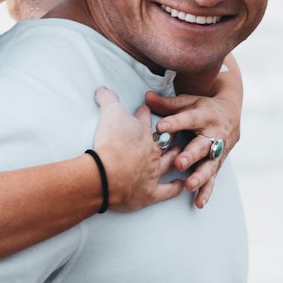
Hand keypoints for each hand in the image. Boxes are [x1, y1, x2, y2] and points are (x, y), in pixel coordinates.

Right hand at [92, 87, 184, 211]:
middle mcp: (151, 151)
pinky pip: (168, 191)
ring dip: (174, 158)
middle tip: (173, 132)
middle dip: (169, 136)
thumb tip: (102, 88)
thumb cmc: (111, 142)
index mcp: (141, 133)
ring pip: (168, 162)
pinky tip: (181, 185)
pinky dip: (175, 188)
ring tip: (180, 153)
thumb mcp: (108, 114)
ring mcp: (152, 172)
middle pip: (163, 141)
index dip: (144, 113)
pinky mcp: (150, 193)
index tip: (146, 109)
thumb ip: (106, 100)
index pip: (144, 119)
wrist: (108, 173)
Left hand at [145, 87, 239, 207]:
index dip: (174, 123)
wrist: (230, 114)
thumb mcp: (188, 102)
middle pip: (202, 146)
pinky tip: (198, 202)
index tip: (160, 127)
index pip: (188, 118)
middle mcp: (213, 134)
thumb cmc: (202, 108)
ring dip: (199, 176)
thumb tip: (147, 97)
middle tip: (178, 162)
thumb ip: (168, 104)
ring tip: (189, 185)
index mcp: (204, 115)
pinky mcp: (217, 164)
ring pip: (209, 165)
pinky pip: (213, 179)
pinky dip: (206, 191)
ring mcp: (217, 151)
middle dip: (191, 155)